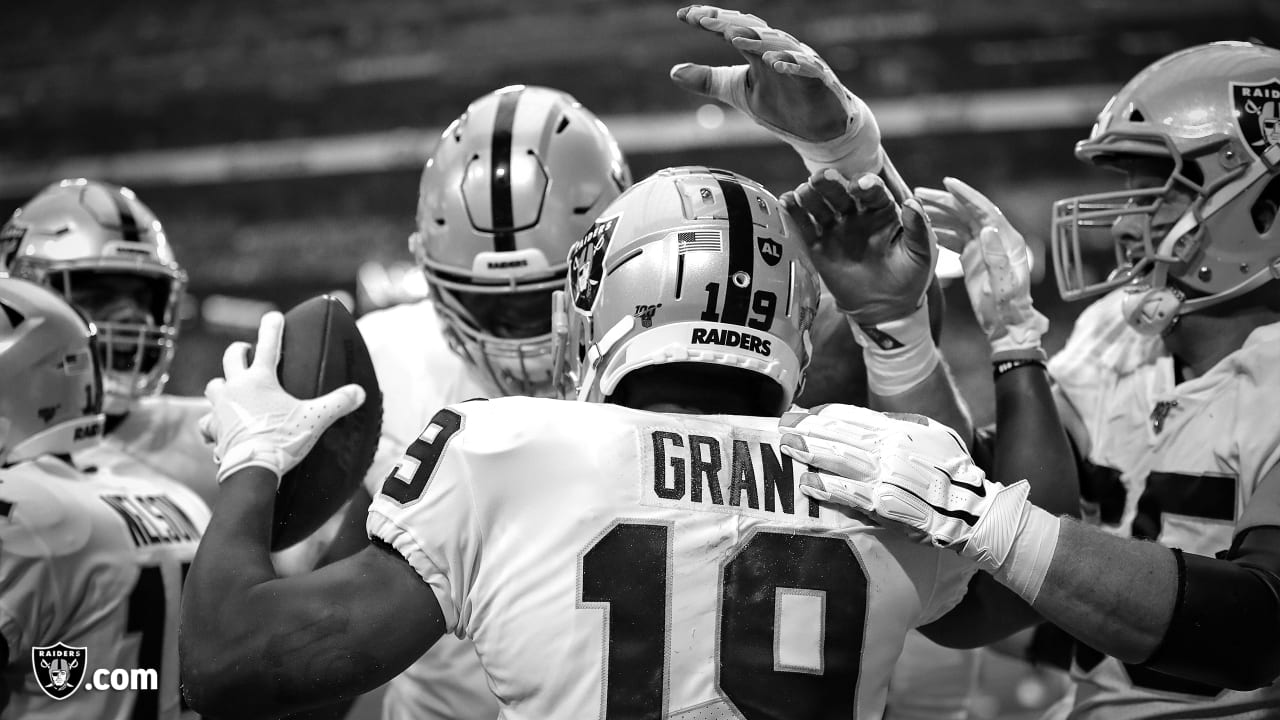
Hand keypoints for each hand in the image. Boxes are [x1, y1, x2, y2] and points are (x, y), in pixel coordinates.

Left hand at [199, 312, 365, 482]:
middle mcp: (236, 388)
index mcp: (260, 380)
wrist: (252, 468)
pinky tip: (218, 426)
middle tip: (246, 351)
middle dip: (240, 351)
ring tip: (231, 389)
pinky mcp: (213, 429)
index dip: (272, 328)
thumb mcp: (315, 419)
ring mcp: (221, 407)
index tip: (274, 316)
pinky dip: (212, 421)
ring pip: (214, 385)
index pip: (267, 345)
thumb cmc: (282, 440)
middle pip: (231, 357)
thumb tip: (360, 392)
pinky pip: (206, 421)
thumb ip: (338, 402)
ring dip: (223, 385)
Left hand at [670, 5, 881, 173]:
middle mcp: (781, 50)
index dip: (711, 20)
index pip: (734, 27)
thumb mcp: (738, 91)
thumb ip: (709, 80)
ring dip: (757, 41)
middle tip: (702, 20)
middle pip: (755, 29)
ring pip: (780, 45)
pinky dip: (792, 66)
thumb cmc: (780, 105)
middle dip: (728, 23)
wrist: (819, 130)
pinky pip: (807, 70)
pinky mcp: (819, 81)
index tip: (683, 16)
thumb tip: (673, 71)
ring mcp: (802, 63)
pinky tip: (776, 65)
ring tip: (734, 39)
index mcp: (760, 49)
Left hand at [779, 404, 1030, 572]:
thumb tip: (866, 419)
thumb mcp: (932, 434)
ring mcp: (888, 476)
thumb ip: (899, 425)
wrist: (972, 509)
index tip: (802, 413)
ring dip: (812, 452)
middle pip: (842, 435)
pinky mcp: (886, 504)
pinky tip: (808, 483)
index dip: (824, 414)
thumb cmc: (951, 470)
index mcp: (902, 430)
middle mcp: (892, 449)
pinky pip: (851, 494)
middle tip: (783, 425)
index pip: (854, 417)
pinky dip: (828, 487)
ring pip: (842, 459)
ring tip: (788, 447)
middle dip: (809, 429)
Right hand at [781, 170, 935, 324]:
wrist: (886, 308)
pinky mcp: (818, 246)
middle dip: (832, 184)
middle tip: (822, 177)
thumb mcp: (921, 254)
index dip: (866, 185)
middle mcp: (856, 214)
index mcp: (882, 211)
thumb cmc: (909, 277)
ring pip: (820, 206)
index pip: (872, 192)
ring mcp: (835, 229)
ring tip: (803, 191)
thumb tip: (912, 204)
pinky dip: (794, 214)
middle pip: (841, 193)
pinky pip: (804, 227)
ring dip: (811, 195)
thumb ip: (918, 229)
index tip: (860, 185)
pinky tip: (786, 202)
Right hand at [916, 178, 1046, 360]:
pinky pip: (954, 238)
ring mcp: (983, 247)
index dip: (966, 195)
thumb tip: (986, 229)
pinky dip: (939, 232)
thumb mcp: (1003, 284)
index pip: (984, 210)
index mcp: (1006, 240)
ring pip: (958, 223)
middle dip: (944, 201)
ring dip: (938, 214)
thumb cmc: (1008, 308)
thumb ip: (996, 257)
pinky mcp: (972, 257)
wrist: (1007, 325)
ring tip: (916, 208)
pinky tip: (923, 230)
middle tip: (918, 193)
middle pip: (967, 212)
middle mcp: (995, 239)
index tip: (948, 182)